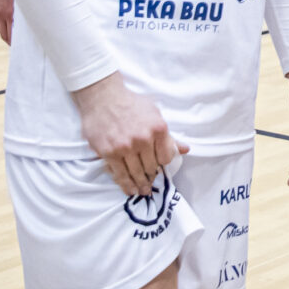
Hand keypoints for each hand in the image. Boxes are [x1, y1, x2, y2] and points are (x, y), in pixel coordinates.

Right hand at [72, 72, 183, 196]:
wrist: (103, 97)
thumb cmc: (130, 104)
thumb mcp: (154, 114)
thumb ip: (168, 136)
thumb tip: (185, 149)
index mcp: (158, 128)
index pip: (166, 157)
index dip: (163, 163)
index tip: (159, 166)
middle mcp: (143, 139)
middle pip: (151, 167)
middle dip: (151, 176)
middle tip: (150, 183)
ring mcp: (125, 147)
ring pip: (136, 173)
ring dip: (140, 185)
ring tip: (143, 191)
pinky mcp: (109, 153)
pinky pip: (120, 174)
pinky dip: (126, 184)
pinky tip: (130, 190)